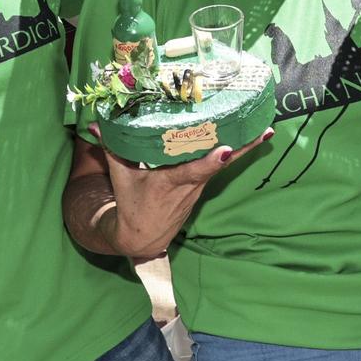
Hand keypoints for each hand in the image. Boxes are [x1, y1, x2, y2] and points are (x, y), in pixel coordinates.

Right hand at [86, 124, 272, 256]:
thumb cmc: (131, 205)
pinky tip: (251, 136)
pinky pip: (220, 166)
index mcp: (170, 182)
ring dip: (245, 147)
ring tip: (263, 127)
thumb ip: (112, 148)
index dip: (209, 162)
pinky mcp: (202, 185)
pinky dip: (235, 152)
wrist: (143, 238)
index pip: (193, 171)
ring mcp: (200, 186)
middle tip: (263, 129)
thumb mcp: (120, 178)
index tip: (224, 150)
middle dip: (242, 149)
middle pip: (220, 164)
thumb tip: (97, 122)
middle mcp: (190, 184)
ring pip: (224, 164)